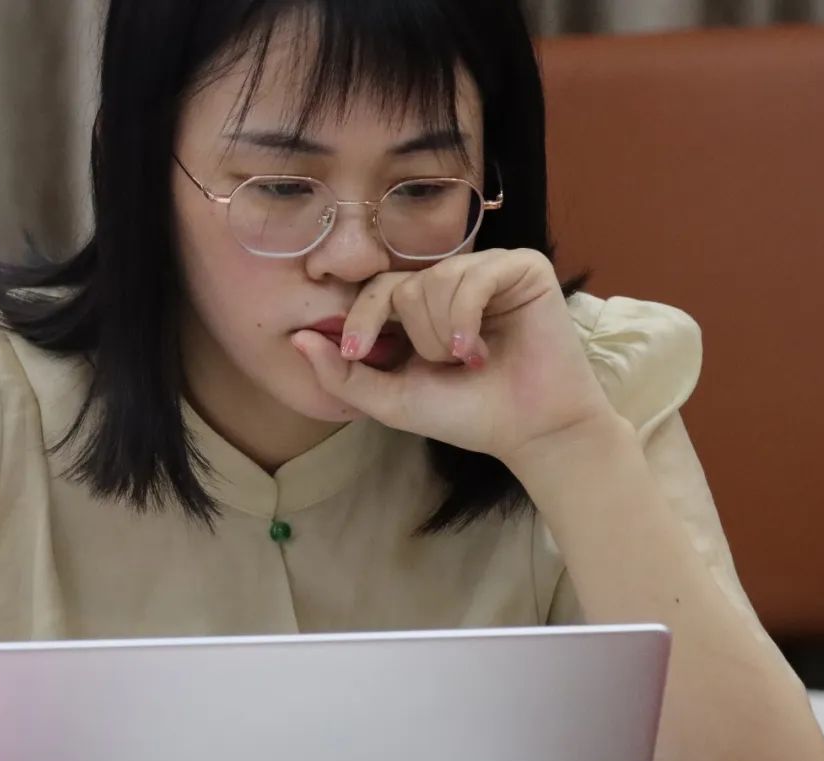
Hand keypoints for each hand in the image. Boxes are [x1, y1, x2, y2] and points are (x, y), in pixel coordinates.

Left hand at [292, 249, 617, 468]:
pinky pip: (473, 277)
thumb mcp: (391, 400)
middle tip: (446, 366)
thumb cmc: (464, 414)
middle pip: (402, 285)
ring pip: (435, 281)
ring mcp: (486, 272)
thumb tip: (295, 341)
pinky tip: (479, 351)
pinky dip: (466, 318)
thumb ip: (342, 375)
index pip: (374, 290)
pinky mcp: (521, 268)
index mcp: (419, 310)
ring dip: (443, 334)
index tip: (354, 351)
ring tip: (471, 360)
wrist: (528, 429)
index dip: (361, 317)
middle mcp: (450, 283)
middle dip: (416, 337)